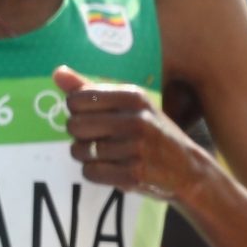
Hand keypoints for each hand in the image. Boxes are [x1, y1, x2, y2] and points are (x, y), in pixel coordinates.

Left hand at [54, 65, 204, 201]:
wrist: (189, 170)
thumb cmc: (154, 133)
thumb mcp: (131, 106)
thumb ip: (92, 89)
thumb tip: (58, 72)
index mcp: (134, 97)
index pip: (76, 100)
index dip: (78, 112)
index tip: (94, 117)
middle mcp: (136, 120)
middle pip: (74, 126)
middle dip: (80, 135)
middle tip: (99, 138)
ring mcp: (135, 148)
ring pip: (79, 151)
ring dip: (87, 156)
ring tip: (108, 154)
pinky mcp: (133, 174)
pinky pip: (89, 172)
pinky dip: (95, 172)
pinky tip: (113, 168)